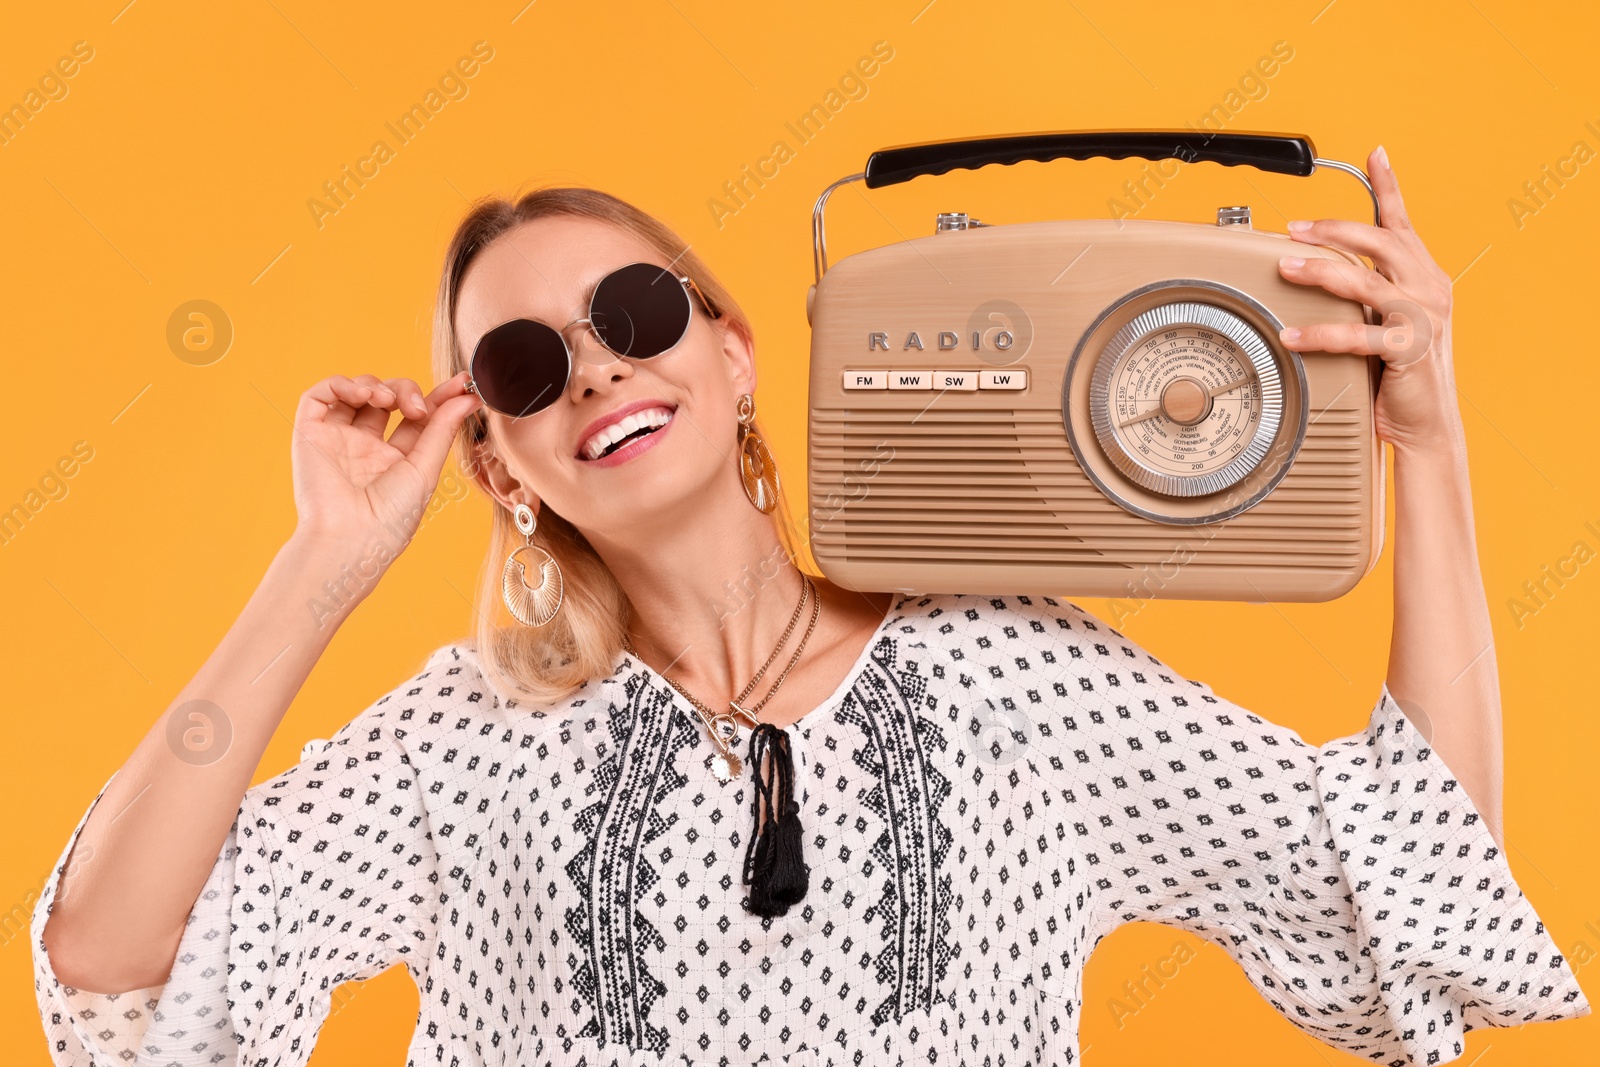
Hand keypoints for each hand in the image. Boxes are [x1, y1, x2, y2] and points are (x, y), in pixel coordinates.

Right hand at [289, 370, 481, 551]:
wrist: (349, 537)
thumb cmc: (390, 517)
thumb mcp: (425, 469)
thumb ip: (443, 430)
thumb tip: (469, 398)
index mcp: (394, 460)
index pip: (417, 417)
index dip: (438, 396)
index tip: (462, 384)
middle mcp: (365, 447)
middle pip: (388, 398)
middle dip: (407, 390)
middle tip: (417, 408)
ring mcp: (337, 439)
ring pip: (357, 391)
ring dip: (378, 384)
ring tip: (388, 401)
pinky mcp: (310, 433)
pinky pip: (320, 394)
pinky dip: (342, 384)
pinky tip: (364, 395)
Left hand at [1275, 145, 1461, 456]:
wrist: (1428, 424)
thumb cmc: (1399, 374)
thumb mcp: (1384, 322)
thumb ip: (1364, 294)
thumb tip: (1317, 269)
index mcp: (1423, 276)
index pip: (1402, 222)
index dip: (1388, 185)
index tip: (1374, 153)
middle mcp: (1428, 289)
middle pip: (1381, 241)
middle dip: (1334, 229)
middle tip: (1294, 228)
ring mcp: (1422, 318)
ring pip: (1366, 281)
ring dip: (1320, 271)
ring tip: (1286, 268)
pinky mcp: (1409, 351)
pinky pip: (1356, 336)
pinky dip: (1320, 334)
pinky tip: (1291, 334)